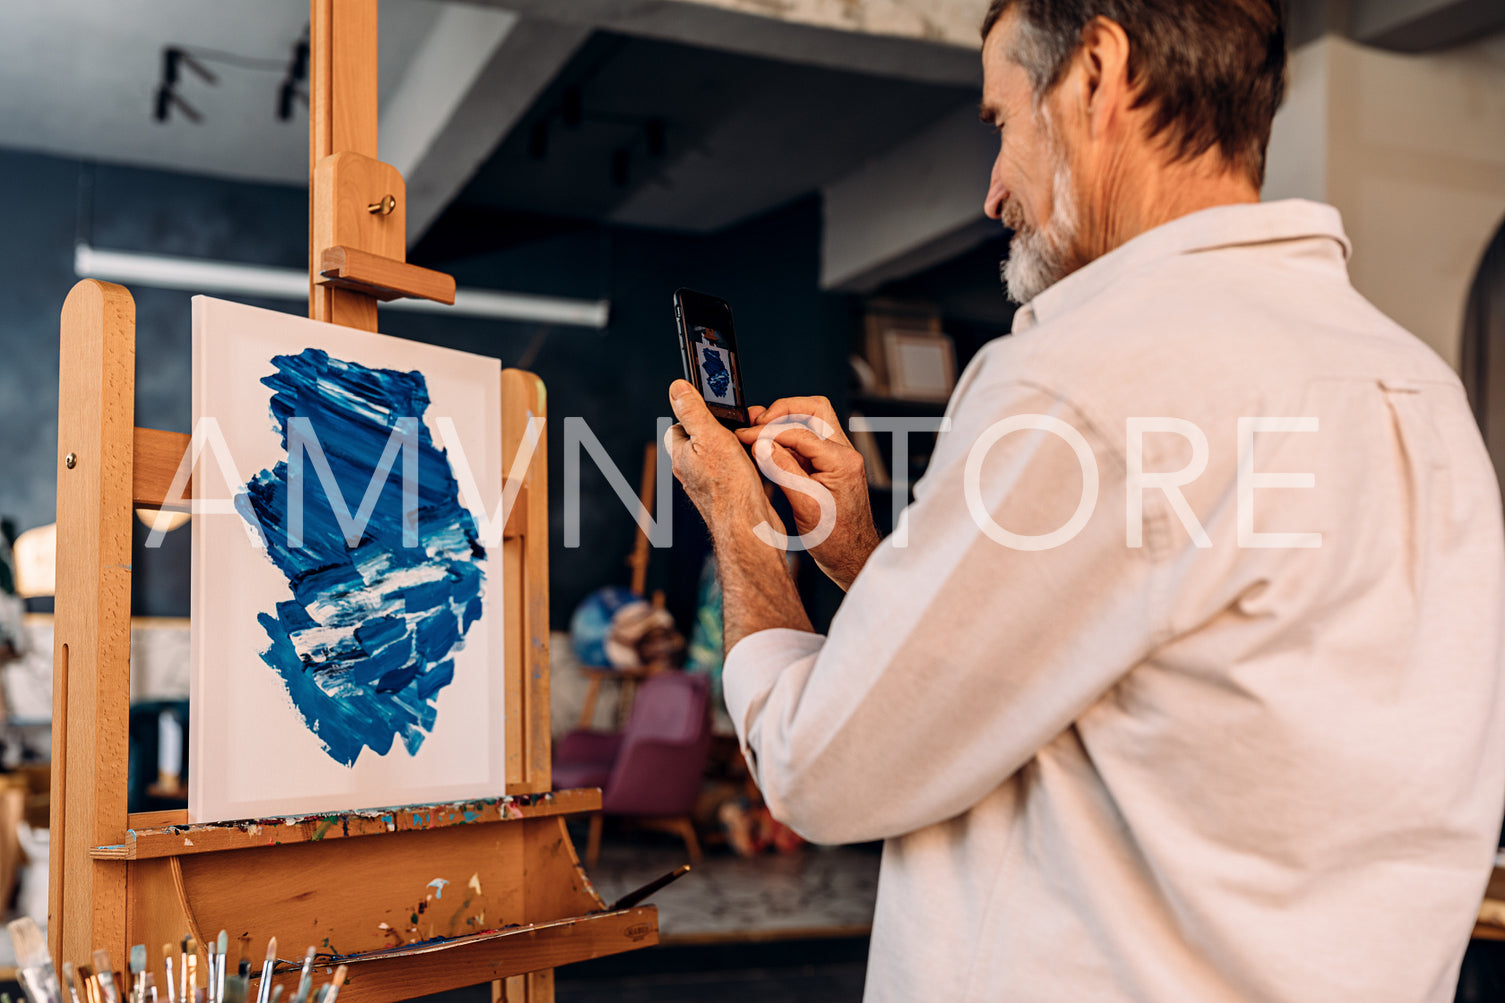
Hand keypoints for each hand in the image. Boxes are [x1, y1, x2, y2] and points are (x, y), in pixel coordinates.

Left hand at [665, 380, 785, 541]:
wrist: (750, 530)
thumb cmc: (729, 488)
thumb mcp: (711, 438)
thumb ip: (693, 412)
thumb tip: (677, 388)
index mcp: (682, 457)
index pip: (677, 427)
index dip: (693, 414)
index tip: (711, 407)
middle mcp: (692, 472)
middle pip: (701, 440)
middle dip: (719, 429)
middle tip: (738, 424)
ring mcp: (710, 485)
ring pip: (720, 456)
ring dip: (736, 446)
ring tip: (750, 442)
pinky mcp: (730, 495)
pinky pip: (734, 471)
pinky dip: (746, 463)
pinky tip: (758, 464)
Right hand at [735, 396, 881, 590]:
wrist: (852, 558)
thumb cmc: (835, 540)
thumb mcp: (804, 505)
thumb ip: (783, 470)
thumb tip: (761, 444)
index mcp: (842, 461)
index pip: (800, 431)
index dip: (768, 431)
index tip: (745, 436)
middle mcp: (844, 453)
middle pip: (814, 410)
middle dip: (782, 411)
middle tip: (756, 422)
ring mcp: (838, 458)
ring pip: (811, 422)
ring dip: (783, 424)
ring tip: (757, 431)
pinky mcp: (830, 466)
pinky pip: (806, 442)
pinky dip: (785, 441)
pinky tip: (767, 449)